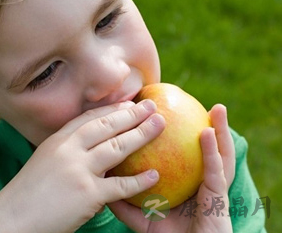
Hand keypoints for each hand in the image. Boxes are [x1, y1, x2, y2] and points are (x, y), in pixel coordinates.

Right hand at [0, 100, 165, 232]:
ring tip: (160, 125)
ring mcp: (78, 170)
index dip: (111, 109)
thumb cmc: (27, 194)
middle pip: (106, 125)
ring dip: (142, 134)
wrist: (11, 218)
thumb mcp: (43, 162)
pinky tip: (155, 174)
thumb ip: (65, 152)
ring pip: (117, 147)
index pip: (89, 118)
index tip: (129, 102)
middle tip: (152, 106)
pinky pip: (120, 185)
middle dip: (132, 114)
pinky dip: (139, 180)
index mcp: (56, 141)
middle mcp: (68, 149)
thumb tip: (88, 148)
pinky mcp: (87, 194)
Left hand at [108, 104, 235, 232]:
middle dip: (198, 124)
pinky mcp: (219, 199)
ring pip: (218, 155)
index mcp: (185, 183)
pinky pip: (216, 173)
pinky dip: (212, 152)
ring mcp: (212, 190)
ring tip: (217, 109)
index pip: (179, 154)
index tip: (156, 110)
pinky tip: (207, 132)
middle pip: (197, 149)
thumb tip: (101, 180)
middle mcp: (199, 182)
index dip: (170, 133)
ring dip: (219, 130)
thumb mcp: (142, 218)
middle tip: (186, 102)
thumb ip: (124, 201)